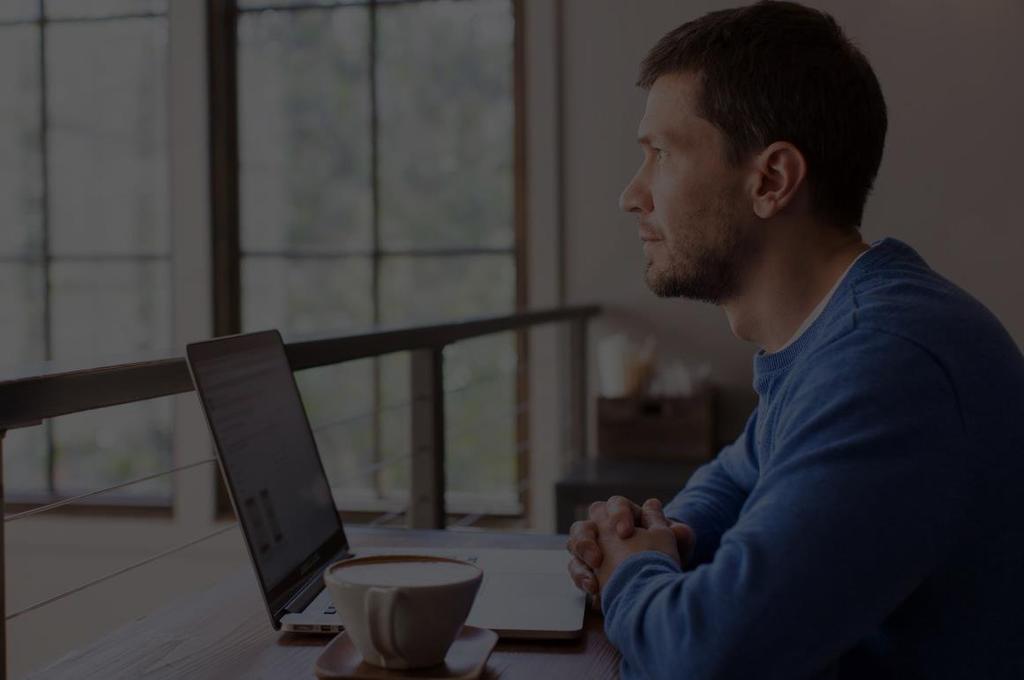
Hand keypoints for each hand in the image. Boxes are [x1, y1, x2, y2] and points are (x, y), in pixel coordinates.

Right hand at [566, 496, 693, 605]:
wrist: (659, 582)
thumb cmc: (666, 556)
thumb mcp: (677, 547)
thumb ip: (679, 537)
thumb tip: (678, 529)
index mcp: (626, 515)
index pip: (614, 504)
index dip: (617, 515)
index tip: (625, 532)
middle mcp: (605, 529)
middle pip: (584, 524)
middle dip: (586, 540)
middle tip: (597, 558)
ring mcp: (593, 550)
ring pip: (574, 546)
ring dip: (580, 563)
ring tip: (592, 582)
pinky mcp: (588, 570)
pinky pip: (576, 570)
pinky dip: (582, 579)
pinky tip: (594, 591)